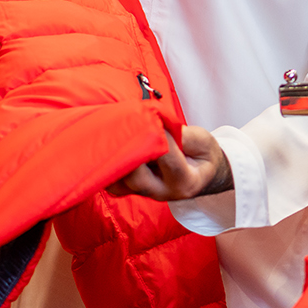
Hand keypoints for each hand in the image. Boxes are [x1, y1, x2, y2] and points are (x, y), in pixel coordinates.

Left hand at [108, 126, 232, 201]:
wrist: (201, 173)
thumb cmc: (201, 154)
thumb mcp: (202, 141)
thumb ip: (183, 135)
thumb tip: (158, 123)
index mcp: (184, 182)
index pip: (167, 159)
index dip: (160, 136)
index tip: (154, 115)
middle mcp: (161, 191)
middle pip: (137, 177)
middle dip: (130, 150)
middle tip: (125, 124)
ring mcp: (143, 192)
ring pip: (119, 182)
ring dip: (113, 157)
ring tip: (111, 132)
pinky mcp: (129, 189)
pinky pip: (111, 181)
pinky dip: (106, 164)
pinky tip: (105, 143)